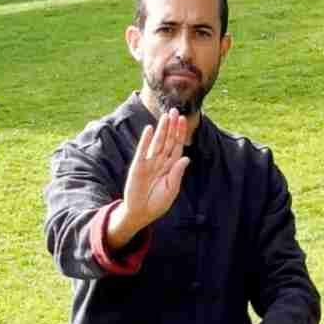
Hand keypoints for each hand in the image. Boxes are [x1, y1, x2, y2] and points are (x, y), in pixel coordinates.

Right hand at [106, 109, 189, 250]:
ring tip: (165, 116)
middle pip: (167, 140)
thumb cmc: (157, 203)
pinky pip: (142, 151)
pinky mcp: (138, 167)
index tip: (184, 119)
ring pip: (157, 143)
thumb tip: (186, 157)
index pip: (176, 146)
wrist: (141, 213)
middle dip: (171, 126)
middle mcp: (160, 162)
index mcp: (170, 166)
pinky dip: (145, 141)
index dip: (180, 133)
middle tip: (175, 111)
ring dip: (161, 129)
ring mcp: (149, 163)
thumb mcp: (171, 190)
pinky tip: (149, 129)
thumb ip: (177, 174)